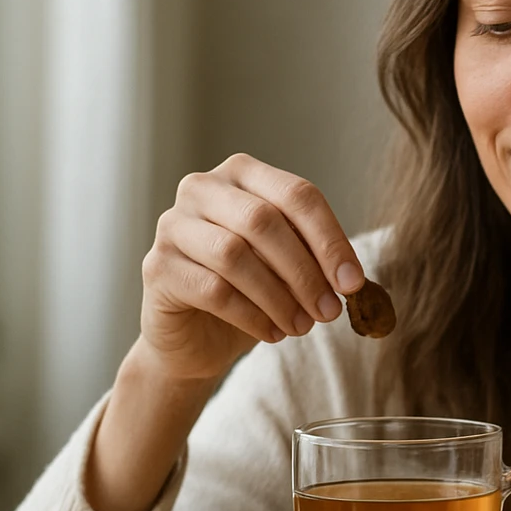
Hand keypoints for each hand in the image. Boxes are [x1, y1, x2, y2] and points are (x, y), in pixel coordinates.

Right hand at [138, 153, 363, 381]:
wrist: (195, 336)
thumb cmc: (249, 291)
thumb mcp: (288, 267)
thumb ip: (314, 259)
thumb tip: (350, 279)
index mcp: (242, 174)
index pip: (297, 194)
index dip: (330, 240)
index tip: (353, 283)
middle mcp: (201, 188)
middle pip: (263, 221)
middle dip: (304, 271)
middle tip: (329, 312)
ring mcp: (173, 225)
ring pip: (234, 255)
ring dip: (278, 297)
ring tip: (302, 326)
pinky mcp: (157, 266)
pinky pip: (212, 289)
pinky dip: (251, 316)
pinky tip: (271, 333)